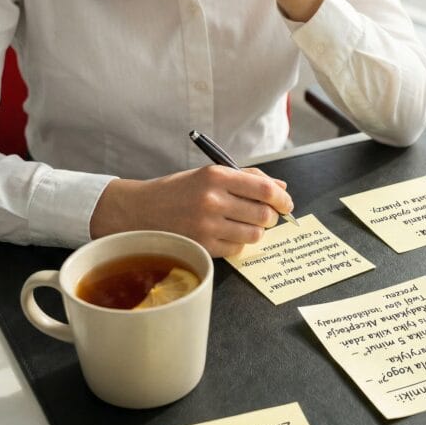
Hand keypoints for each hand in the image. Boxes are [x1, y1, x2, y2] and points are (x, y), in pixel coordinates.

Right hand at [89, 165, 293, 257]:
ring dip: (255, 232)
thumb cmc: (178, 191)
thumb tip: (280, 187)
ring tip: (243, 225)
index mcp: (216, 176)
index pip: (265, 189)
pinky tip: (226, 235)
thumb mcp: (209, 175)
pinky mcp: (202, 246)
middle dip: (270, 217)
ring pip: (254, 235)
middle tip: (264, 216)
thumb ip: (247, 178)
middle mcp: (212, 200)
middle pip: (264, 215)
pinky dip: (238, 244)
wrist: (139, 211)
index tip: (286, 203)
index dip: (283, 199)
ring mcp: (207, 225)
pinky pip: (237, 249)